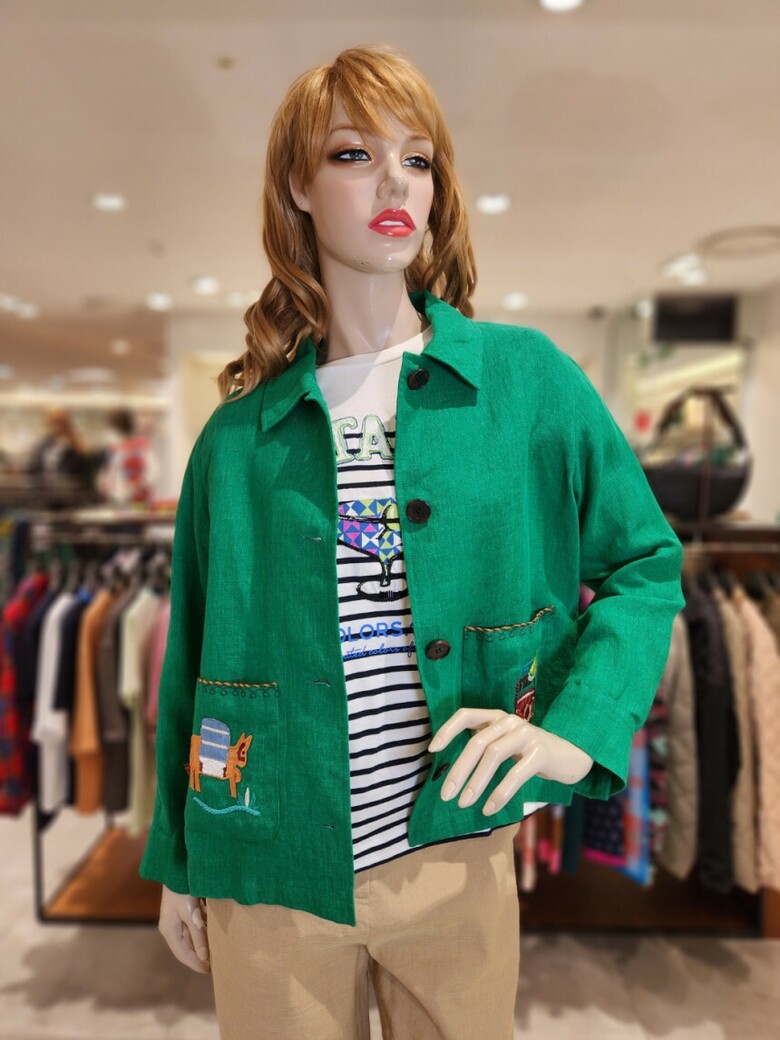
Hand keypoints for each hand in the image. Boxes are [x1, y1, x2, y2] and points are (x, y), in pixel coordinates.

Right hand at [158, 885, 210, 972]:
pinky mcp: (185, 908)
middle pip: (186, 947)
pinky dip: (204, 931)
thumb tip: (204, 957)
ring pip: (192, 936)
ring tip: (218, 951)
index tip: (210, 971)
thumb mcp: (191, 913)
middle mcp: (172, 926)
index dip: (196, 964)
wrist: (178, 864)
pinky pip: (195, 925)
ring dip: (203, 944)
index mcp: (169, 929)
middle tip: (217, 964)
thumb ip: (198, 935)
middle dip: (200, 956)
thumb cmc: (182, 888)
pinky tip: (215, 933)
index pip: (183, 954)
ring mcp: (178, 917)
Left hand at [428, 708, 592, 816]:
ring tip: (464, 804)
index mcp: (496, 717)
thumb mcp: (505, 745)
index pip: (466, 714)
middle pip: (477, 742)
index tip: (433, 751)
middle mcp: (509, 721)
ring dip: (476, 782)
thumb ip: (484, 748)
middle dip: (459, 770)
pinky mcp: (541, 752)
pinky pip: (516, 773)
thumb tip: (453, 772)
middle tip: (446, 795)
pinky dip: (500, 792)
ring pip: (494, 755)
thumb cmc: (530, 753)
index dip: (447, 730)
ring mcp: (526, 734)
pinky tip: (489, 808)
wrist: (570, 756)